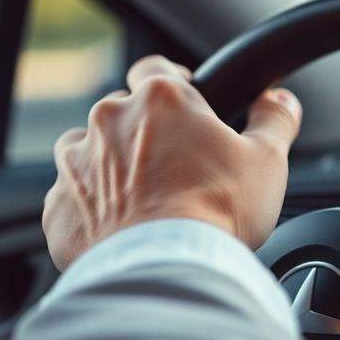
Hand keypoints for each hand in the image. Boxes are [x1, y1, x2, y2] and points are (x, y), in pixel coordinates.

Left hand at [43, 55, 301, 269]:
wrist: (166, 270)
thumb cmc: (218, 212)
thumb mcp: (268, 161)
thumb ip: (275, 121)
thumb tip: (281, 102)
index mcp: (160, 100)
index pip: (158, 69)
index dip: (176, 85)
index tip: (189, 106)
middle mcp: (109, 121)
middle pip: (125, 114)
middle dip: (147, 135)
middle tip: (179, 169)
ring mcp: (76, 164)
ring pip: (92, 154)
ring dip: (114, 170)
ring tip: (148, 203)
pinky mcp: (58, 208)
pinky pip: (74, 201)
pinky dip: (94, 212)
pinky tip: (124, 232)